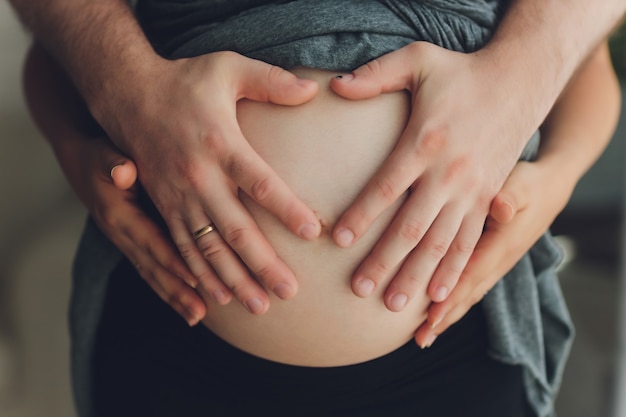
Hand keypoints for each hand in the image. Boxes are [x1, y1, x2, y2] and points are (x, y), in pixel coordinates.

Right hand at [74, 136, 206, 325]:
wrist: (79, 158)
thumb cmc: (99, 153)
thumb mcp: (104, 153)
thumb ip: (114, 163)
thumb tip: (123, 172)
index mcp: (119, 215)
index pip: (151, 242)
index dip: (173, 261)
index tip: (197, 280)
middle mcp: (121, 234)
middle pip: (152, 268)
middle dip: (176, 291)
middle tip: (199, 313)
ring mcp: (124, 241)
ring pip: (150, 274)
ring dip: (172, 296)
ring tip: (196, 317)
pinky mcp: (131, 243)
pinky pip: (149, 270)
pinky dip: (165, 287)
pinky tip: (185, 303)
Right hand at [91, 51, 321, 313]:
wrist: (127, 93)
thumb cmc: (185, 80)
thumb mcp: (228, 67)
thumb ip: (271, 81)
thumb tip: (313, 89)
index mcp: (220, 143)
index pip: (259, 182)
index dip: (287, 208)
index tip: (314, 232)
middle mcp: (198, 176)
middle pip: (235, 228)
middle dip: (262, 264)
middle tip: (289, 292)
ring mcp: (177, 196)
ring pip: (207, 248)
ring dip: (233, 280)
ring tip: (259, 307)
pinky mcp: (162, 207)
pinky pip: (180, 249)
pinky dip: (198, 276)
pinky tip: (216, 299)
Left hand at [330, 42, 536, 310]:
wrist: (519, 81)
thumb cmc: (461, 73)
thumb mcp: (419, 60)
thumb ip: (376, 74)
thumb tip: (334, 86)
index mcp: (425, 142)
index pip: (386, 187)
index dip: (361, 214)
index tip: (336, 240)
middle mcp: (449, 173)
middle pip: (412, 226)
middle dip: (384, 260)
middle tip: (359, 289)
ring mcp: (472, 190)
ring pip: (442, 243)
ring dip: (417, 276)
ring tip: (394, 305)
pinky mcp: (487, 198)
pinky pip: (471, 241)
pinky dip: (454, 270)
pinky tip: (439, 295)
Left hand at [414, 160, 570, 347]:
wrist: (549, 189)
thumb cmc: (528, 183)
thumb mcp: (521, 184)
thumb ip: (511, 197)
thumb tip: (501, 208)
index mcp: (501, 245)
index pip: (471, 275)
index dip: (451, 295)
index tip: (430, 316)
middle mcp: (499, 261)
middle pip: (468, 294)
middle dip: (444, 317)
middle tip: (421, 339)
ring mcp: (496, 264)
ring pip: (469, 295)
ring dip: (447, 316)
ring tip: (423, 338)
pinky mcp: (491, 262)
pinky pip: (470, 287)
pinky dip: (454, 303)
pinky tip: (436, 315)